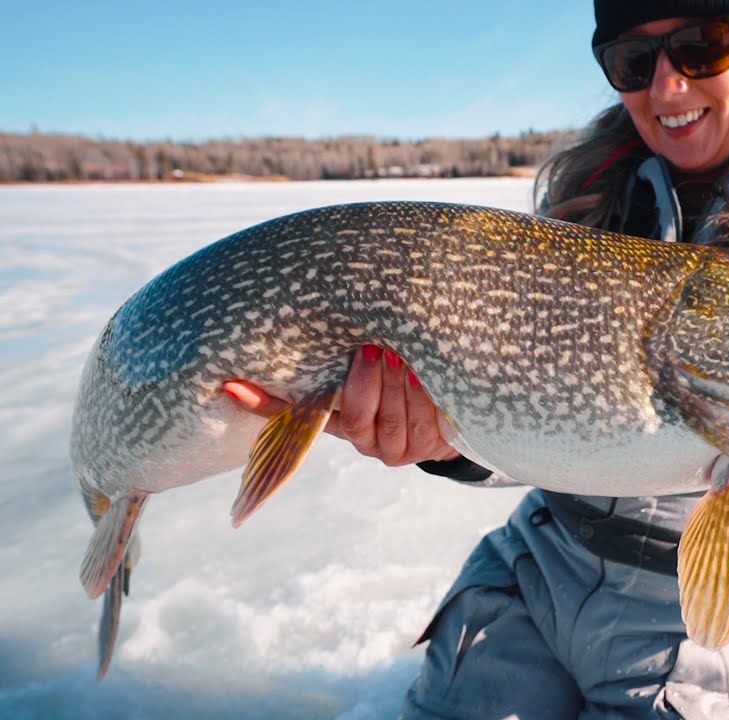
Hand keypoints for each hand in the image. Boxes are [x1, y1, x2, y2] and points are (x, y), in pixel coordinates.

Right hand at [223, 344, 460, 466]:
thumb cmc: (406, 378)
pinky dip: (420, 397)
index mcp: (338, 418)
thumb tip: (315, 318)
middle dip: (366, 380)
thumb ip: (348, 350)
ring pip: (389, 420)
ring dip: (394, 384)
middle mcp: (360, 438)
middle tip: (371, 348)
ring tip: (398, 354)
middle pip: (354, 415)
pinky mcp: (421, 449)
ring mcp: (391, 448)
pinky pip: (418, 424)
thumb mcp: (376, 365)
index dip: (263, 404)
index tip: (232, 386)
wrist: (452, 411)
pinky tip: (421, 374)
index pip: (293, 414)